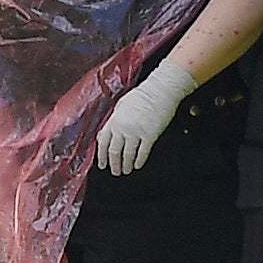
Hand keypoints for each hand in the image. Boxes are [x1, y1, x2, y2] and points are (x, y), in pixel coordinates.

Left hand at [95, 60, 196, 175]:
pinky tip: (138, 165)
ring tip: (126, 171)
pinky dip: (139, 160)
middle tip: (114, 171)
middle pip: (114, 151)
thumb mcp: (122, 105)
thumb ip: (115, 119)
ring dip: (125, 165)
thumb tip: (111, 131)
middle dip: (113, 163)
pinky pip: (143, 152)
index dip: (101, 155)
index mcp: (114, 120)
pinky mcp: (150, 135)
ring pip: (127, 154)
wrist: (160, 90)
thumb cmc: (143, 94)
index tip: (102, 163)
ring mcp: (136, 132)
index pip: (103, 141)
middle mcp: (123, 128)